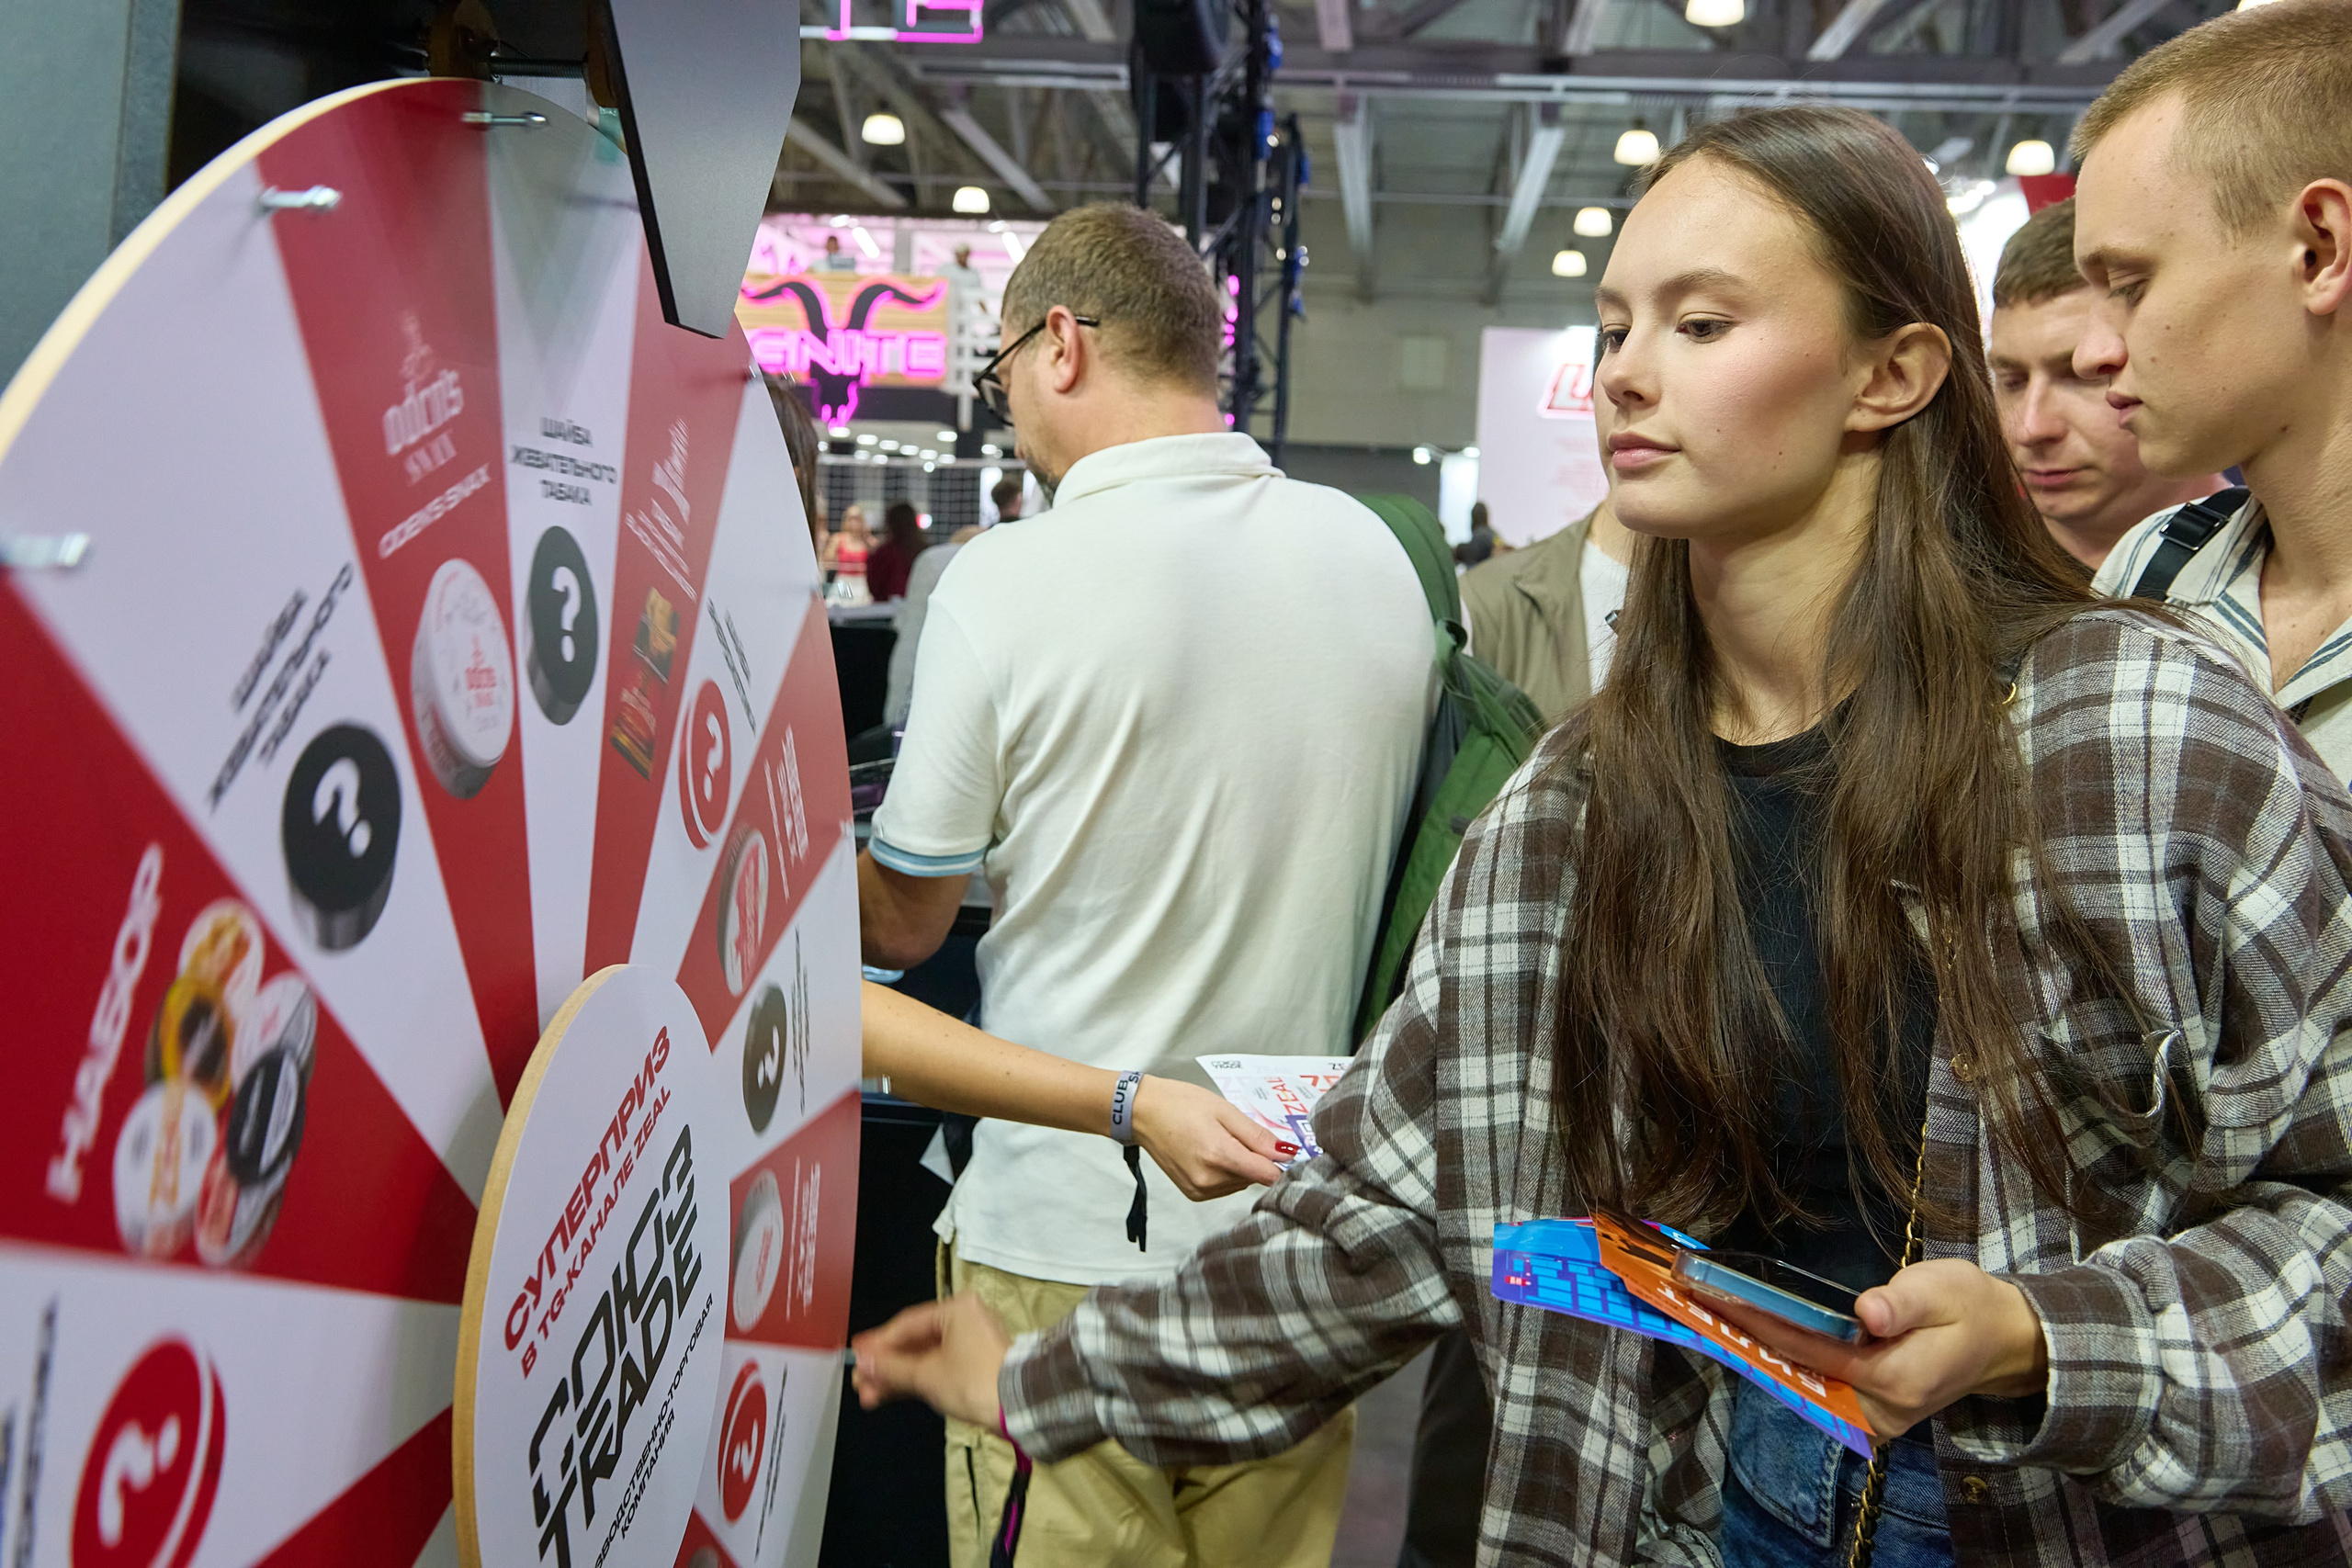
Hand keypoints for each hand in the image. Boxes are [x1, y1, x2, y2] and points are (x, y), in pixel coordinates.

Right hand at [852, 1294, 1011, 1427]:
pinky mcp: (974, 1365)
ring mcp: (970, 1343)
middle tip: (860, 1384)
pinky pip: (937, 1367)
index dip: (878, 1343)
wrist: (1020, 1407)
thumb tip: (862, 1363)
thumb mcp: (927, 1375)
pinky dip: (916, 1380)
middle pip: (915, 1341)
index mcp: (957, 1310)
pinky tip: (891, 1394)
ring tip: (869, 1396)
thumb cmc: (972, 1382)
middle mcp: (965, 1320)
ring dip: (897, 1376)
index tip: (855, 1357)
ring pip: (924, 1357)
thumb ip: (891, 1368)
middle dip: (885, 1366)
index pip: (907, 1324)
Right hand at [1131, 1076, 1287, 1198]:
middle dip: (1255, 1158)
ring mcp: (1199, 1190)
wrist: (1142, 1113)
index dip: (1280, 1162)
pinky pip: (1225, 1187)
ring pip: (1241, 1183)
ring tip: (1218, 1140)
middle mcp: (1209, 1180)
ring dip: (1240, 1166)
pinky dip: (1226, 1173)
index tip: (1282, 1149)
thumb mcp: (1225, 1110)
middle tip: (1235, 1133)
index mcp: (1218, 1155)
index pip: (1268, 1174)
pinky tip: (1211, 1153)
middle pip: (1255, 1178)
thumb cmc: (1181, 1104)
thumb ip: (1257, 1135)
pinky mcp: (1193, 1194)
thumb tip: (1286, 1153)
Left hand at [1708, 1259, 2048, 1438]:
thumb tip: (1870, 1313)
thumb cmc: (1968, 1307)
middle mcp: (1879, 1412)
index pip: (1812, 1348)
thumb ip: (1904, 1303)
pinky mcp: (1867, 1414)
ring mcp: (1872, 1419)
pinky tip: (1748, 1328)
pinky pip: (1815, 1382)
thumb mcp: (1944, 1289)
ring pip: (1802, 1379)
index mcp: (1897, 1380)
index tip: (1717, 1297)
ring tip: (1709, 1308)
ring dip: (1758, 1346)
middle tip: (1696, 1299)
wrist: (1998, 1342)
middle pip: (1799, 1369)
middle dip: (1749, 1335)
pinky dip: (1784, 1355)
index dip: (1763, 1321)